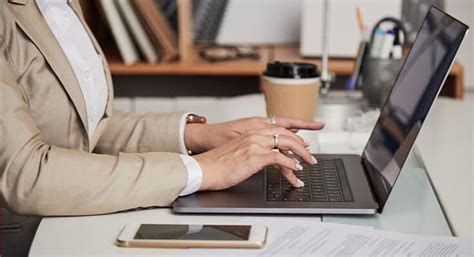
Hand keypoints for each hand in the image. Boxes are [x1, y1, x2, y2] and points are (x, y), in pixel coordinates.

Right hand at [194, 127, 316, 190]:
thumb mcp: (238, 153)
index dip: (293, 135)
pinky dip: (291, 164)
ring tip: (308, 163)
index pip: (278, 129)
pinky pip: (279, 158)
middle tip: (310, 155)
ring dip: (301, 154)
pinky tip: (296, 170)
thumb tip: (261, 159)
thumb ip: (251, 151)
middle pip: (286, 134)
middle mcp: (254, 135)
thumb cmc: (218, 164)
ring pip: (286, 143)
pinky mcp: (255, 156)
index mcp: (251, 133)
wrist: (204, 169)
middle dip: (302, 145)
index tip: (303, 142)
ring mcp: (255, 144)